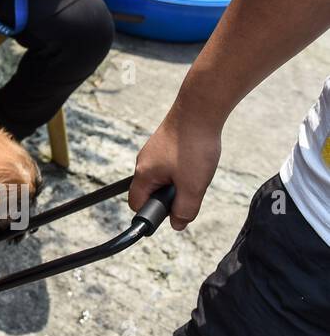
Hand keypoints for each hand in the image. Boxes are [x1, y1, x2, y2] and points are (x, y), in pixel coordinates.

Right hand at [129, 104, 222, 229]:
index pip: (136, 204)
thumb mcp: (192, 186)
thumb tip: (177, 224)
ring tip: (196, 175)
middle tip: (190, 191)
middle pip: (150, 191)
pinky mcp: (164, 144)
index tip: (172, 212)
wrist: (199, 111)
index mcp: (143, 174)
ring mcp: (153, 152)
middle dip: (169, 197)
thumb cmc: (192, 147)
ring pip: (161, 178)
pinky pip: (168, 165)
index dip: (152, 214)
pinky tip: (196, 162)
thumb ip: (184, 209)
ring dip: (178, 183)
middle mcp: (143, 162)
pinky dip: (182, 169)